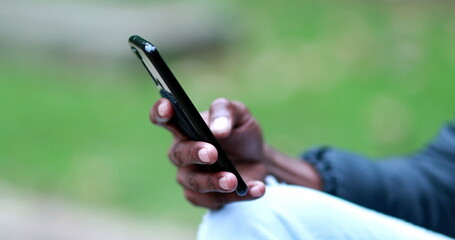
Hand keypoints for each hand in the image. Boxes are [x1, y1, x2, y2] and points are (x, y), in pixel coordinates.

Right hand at [150, 98, 266, 208]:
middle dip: (194, 153)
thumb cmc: (240, 132)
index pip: (163, 118)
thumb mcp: (239, 114)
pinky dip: (238, 196)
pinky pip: (216, 201)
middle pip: (178, 154)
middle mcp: (182, 152)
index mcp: (185, 126)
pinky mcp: (203, 198)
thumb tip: (217, 130)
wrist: (258, 159)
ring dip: (214, 182)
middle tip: (212, 153)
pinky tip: (257, 188)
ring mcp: (190, 177)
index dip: (160, 113)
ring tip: (234, 180)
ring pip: (195, 183)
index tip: (167, 109)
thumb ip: (225, 113)